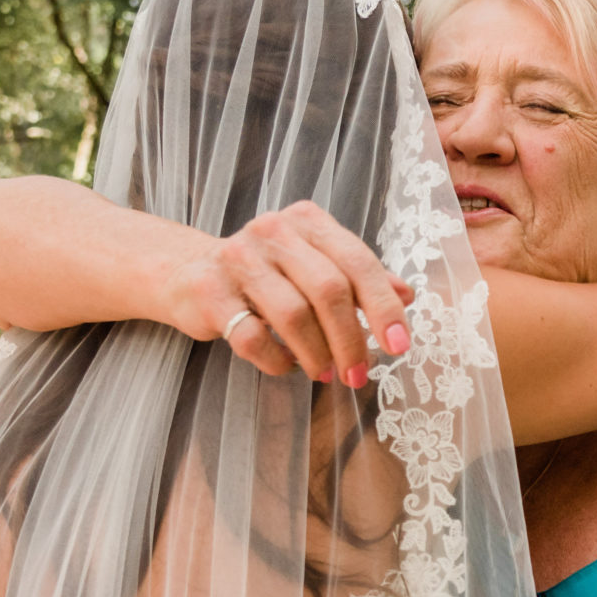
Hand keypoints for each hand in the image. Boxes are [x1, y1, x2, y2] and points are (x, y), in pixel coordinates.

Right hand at [165, 202, 413, 384]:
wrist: (190, 273)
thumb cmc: (267, 274)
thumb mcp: (315, 265)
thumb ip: (358, 278)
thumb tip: (406, 296)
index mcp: (308, 221)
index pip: (357, 262)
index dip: (383, 307)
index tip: (399, 346)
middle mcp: (273, 231)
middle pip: (328, 290)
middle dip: (351, 340)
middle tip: (359, 374)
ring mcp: (238, 259)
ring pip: (293, 315)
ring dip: (317, 355)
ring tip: (325, 373)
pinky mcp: (210, 292)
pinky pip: (253, 337)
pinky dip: (278, 360)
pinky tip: (286, 364)